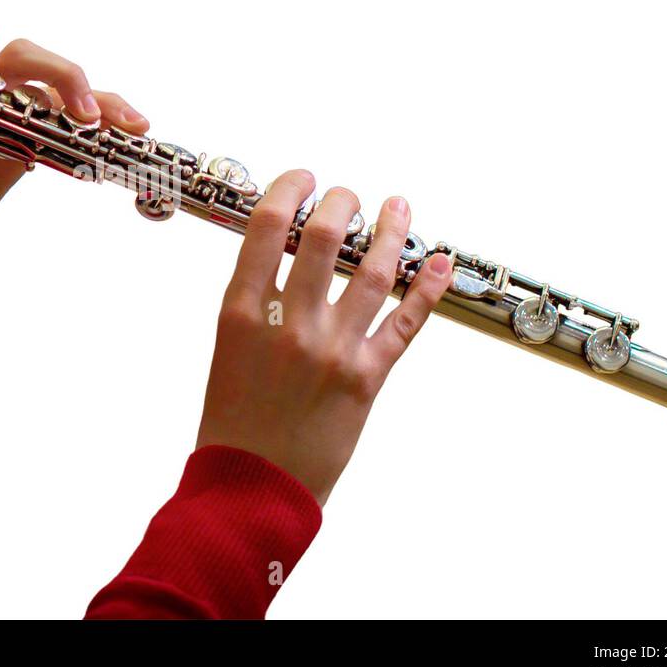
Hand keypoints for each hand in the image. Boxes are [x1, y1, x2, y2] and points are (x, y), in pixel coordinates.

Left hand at [0, 10, 148, 262]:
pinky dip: (106, 119)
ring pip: (57, 80)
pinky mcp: (41, 131)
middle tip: (78, 112)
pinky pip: (78, 115)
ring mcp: (15, 108)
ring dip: (92, 96)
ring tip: (121, 124)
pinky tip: (132, 130)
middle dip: (54, 73)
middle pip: (22, 54)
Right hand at [196, 170, 452, 504]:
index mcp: (242, 313)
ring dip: (392, 231)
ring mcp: (333, 349)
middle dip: (341, 201)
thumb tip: (288, 258)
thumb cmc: (233, 423)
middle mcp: (290, 324)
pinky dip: (427, 288)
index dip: (289, 190)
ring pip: (374, 271)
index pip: (266, 227)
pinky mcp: (367, 378)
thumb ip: (255, 305)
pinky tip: (438, 262)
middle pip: (324, 236)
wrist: (252, 488)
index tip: (303, 178)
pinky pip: (406, 323)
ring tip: (398, 207)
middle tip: (348, 195)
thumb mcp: (227, 351)